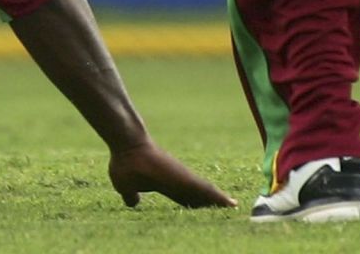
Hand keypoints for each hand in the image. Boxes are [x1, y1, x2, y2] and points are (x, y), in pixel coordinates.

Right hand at [108, 142, 235, 208]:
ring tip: (234, 206)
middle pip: (199, 195)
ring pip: (206, 191)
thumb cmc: (125, 163)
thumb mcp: (125, 186)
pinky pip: (206, 189)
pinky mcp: (185, 177)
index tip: (205, 213)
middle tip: (227, 209)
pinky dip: (218, 197)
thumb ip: (132, 195)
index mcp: (165, 185)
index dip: (194, 206)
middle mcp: (177, 180)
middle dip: (211, 204)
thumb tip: (134, 202)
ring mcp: (182, 177)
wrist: (128, 145)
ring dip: (219, 200)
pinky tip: (229, 202)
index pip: (184, 198)